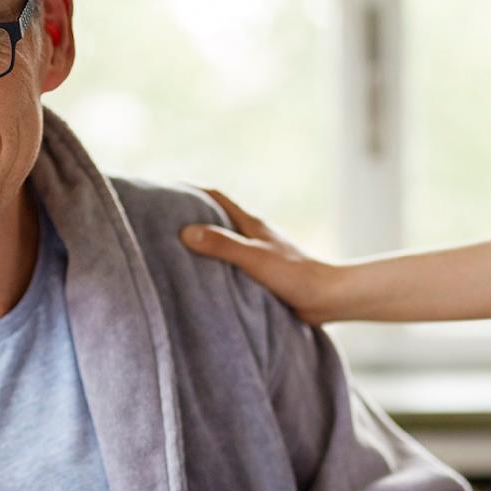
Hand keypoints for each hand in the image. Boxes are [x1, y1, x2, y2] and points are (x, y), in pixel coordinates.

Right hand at [180, 189, 343, 324]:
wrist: (327, 299)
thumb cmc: (294, 275)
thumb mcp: (253, 258)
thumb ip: (222, 245)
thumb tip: (186, 232)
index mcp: (251, 223)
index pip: (216, 197)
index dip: (191, 191)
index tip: (167, 191)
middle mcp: (253, 235)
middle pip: (218, 218)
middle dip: (192, 217)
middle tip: (163, 223)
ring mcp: (259, 254)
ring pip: (225, 243)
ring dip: (204, 244)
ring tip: (176, 251)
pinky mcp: (263, 274)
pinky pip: (232, 265)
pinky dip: (216, 267)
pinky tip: (204, 279)